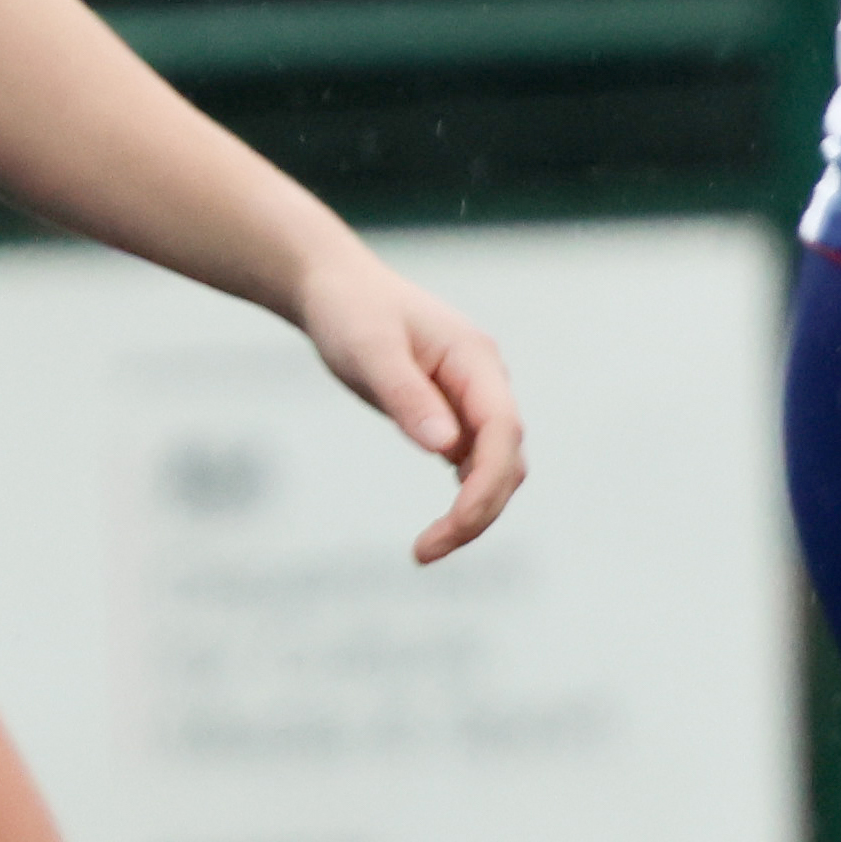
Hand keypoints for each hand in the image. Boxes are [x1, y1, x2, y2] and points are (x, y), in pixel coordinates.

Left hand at [294, 249, 525, 563]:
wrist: (334, 287)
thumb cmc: (350, 311)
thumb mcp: (368, 350)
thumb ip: (407, 396)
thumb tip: (447, 448)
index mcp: (476, 361)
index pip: (502, 433)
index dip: (485, 485)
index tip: (453, 526)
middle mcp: (486, 382)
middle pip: (505, 460)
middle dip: (477, 512)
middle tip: (424, 554)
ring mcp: (473, 399)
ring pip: (494, 467)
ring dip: (472, 511)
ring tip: (425, 550)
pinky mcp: (453, 413)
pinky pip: (473, 463)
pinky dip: (463, 497)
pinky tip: (438, 530)